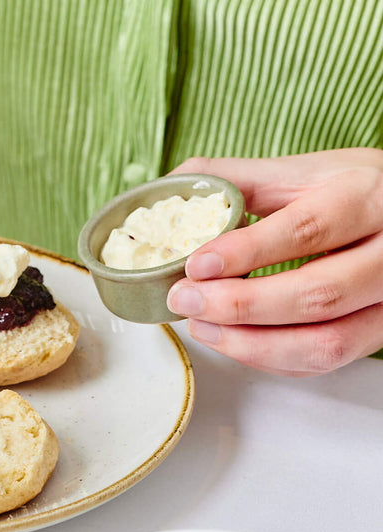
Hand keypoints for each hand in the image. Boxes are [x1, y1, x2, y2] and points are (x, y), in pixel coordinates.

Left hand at [165, 148, 382, 374]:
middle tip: (186, 299)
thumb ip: (239, 178)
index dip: (248, 252)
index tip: (197, 264)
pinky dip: (274, 358)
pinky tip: (234, 340)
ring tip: (202, 325)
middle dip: (241, 306)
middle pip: (319, 294)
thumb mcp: (305, 170)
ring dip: (253, 345)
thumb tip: (169, 188)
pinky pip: (329, 360)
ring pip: (329, 341)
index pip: (308, 230)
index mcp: (366, 197)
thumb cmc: (351, 189)